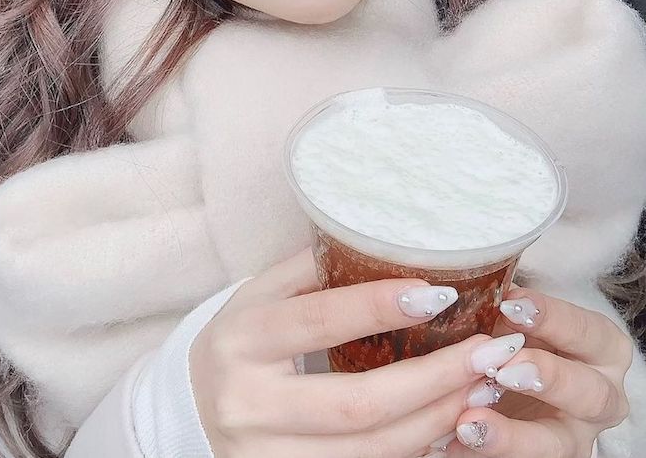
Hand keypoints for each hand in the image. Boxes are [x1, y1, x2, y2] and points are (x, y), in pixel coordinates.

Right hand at [189, 248, 531, 457]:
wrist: (190, 408)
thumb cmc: (240, 339)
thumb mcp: (260, 293)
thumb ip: (313, 270)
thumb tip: (386, 244)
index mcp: (242, 339)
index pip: (317, 322)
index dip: (379, 307)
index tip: (440, 293)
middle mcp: (250, 404)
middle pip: (355, 403)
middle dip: (433, 379)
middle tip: (489, 352)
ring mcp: (269, 454)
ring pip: (370, 451)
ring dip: (439, 419)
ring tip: (487, 386)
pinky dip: (417, 448)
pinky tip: (452, 420)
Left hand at [443, 288, 632, 456]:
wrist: (510, 381)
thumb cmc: (518, 334)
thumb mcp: (517, 317)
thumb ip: (503, 307)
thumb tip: (466, 288)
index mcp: (601, 349)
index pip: (587, 331)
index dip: (552, 317)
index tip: (509, 304)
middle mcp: (601, 395)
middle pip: (590, 393)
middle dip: (547, 379)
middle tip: (502, 368)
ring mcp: (576, 435)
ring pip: (557, 445)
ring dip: (513, 436)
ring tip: (468, 423)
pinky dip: (485, 453)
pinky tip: (453, 441)